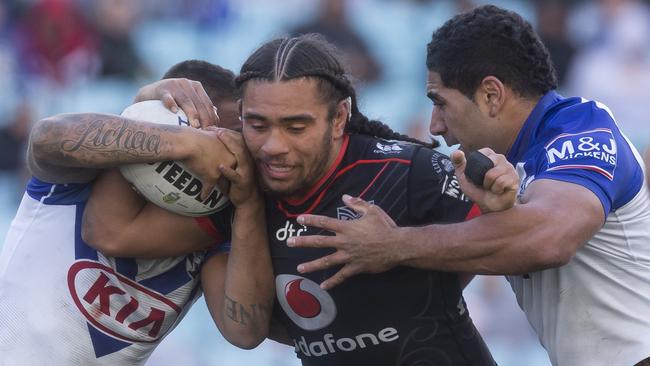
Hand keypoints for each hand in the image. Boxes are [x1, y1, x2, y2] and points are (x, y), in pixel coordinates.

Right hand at [134, 78, 217, 127]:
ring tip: (194, 126)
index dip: (211, 117)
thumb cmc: (172, 102)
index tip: (213, 131)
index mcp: (196, 87)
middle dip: (204, 118)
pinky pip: (167, 97)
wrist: (148, 95)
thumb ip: (200, 107)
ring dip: (191, 113)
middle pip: (198, 103)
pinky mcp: (161, 88)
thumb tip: (216, 118)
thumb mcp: (187, 102)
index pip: (207, 104)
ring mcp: (174, 84)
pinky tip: (174, 111)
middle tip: (206, 131)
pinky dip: (171, 103)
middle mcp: (187, 83)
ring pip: (186, 100)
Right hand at [182, 127, 236, 199]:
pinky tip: (203, 197)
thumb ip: (215, 135)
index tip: (228, 171)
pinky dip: (205, 193)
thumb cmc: (196, 136)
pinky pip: (209, 188)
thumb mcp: (211, 134)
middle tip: (230, 186)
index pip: (233, 162)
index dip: (231, 167)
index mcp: (231, 151)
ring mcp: (222, 170)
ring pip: (223, 183)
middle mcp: (229, 161)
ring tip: (222, 194)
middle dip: (229, 180)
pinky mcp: (212, 177)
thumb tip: (211, 130)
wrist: (189, 142)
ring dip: (222, 189)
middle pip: (230, 174)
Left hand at [215, 128, 259, 206]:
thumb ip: (225, 155)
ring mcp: (245, 170)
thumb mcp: (232, 165)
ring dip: (229, 145)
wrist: (248, 198)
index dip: (226, 132)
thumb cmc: (236, 179)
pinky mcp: (242, 182)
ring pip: (239, 155)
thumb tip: (210, 145)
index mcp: (244, 155)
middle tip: (215, 129)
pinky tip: (220, 166)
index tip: (213, 127)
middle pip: (239, 142)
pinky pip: (235, 175)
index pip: (237, 139)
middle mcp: (247, 160)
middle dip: (227, 134)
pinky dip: (228, 171)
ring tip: (219, 137)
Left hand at [287, 195, 401, 289]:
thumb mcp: (372, 211)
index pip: (325, 222)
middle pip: (319, 241)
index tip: (299, 219)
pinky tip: (323, 287)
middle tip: (289, 242)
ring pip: (326, 261)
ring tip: (299, 268)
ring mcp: (349, 256)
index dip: (311, 220)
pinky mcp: (356, 267)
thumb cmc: (385, 227)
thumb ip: (357, 204)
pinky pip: (341, 276)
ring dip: (312, 265)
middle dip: (303, 242)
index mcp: (347, 227)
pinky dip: (332, 282)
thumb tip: (344, 196)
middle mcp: (344, 242)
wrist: (397, 246)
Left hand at [451, 148, 517, 212]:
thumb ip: (458, 164)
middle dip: (482, 178)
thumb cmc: (478, 190)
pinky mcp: (515, 178)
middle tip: (485, 183)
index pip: (483, 153)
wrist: (489, 206)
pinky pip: (501, 182)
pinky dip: (495, 189)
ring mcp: (510, 168)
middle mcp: (501, 158)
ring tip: (491, 188)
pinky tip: (498, 191)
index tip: (478, 175)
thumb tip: (456, 152)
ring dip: (488, 185)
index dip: (477, 166)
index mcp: (489, 155)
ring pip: (493, 174)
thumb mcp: (464, 177)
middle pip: (488, 163)